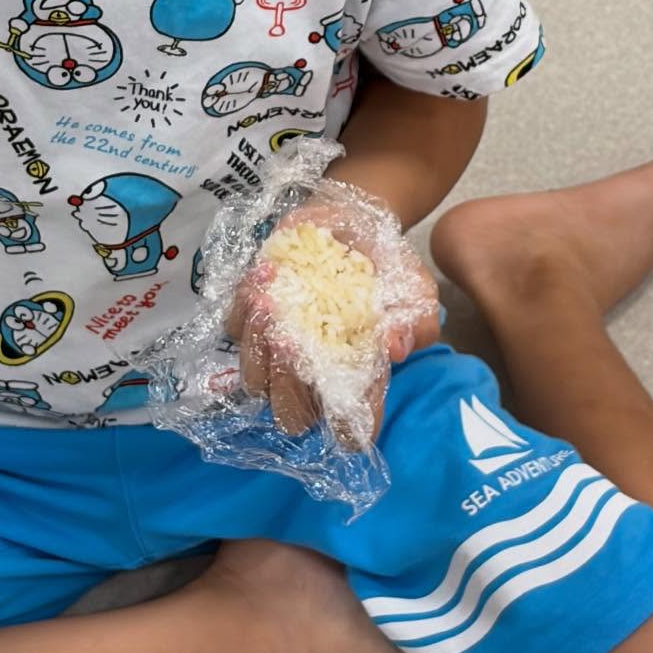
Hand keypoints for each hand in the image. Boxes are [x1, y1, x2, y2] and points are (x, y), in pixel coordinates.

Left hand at [227, 195, 441, 444]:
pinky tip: (266, 275)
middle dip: (288, 386)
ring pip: (255, 380)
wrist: (350, 222)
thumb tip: (395, 347)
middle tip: (293, 339)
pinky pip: (234, 329)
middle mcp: (314, 376)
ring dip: (259, 347)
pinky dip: (244, 307)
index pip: (352, 430)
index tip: (343, 396)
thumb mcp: (415, 288)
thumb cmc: (386, 265)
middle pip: (292, 415)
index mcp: (357, 379)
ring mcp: (278, 350)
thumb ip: (418, 319)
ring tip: (273, 303)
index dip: (347, 429)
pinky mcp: (251, 319)